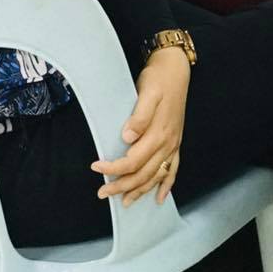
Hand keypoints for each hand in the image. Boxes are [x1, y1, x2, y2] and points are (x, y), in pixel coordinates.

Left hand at [91, 46, 190, 206]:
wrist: (176, 69)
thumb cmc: (158, 79)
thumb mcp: (147, 92)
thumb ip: (139, 117)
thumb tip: (127, 138)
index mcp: (158, 134)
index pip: (132, 160)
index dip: (113, 168)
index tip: (96, 167)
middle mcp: (167, 143)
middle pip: (142, 174)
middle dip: (122, 186)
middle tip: (102, 192)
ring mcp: (173, 145)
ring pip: (156, 176)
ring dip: (140, 191)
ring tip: (125, 202)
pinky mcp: (176, 142)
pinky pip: (173, 170)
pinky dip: (166, 185)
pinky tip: (159, 197)